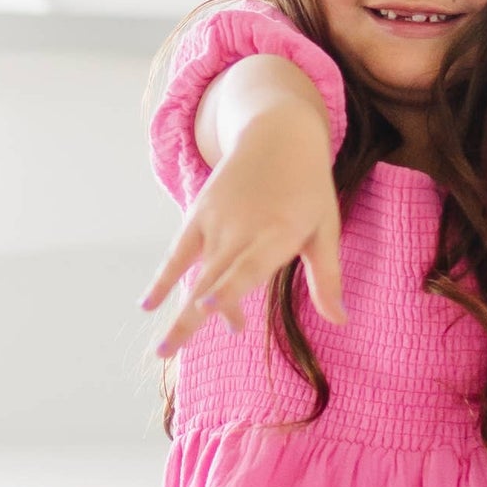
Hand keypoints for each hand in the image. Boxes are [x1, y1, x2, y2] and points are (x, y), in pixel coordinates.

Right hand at [136, 107, 344, 357]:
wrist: (278, 133)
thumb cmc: (308, 188)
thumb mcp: (325, 228)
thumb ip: (326, 277)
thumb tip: (340, 321)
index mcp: (278, 233)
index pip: (248, 266)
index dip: (228, 289)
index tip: (208, 308)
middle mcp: (242, 230)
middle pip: (212, 280)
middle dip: (190, 318)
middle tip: (167, 353)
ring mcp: (216, 222)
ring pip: (196, 275)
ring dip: (179, 313)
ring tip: (162, 350)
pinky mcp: (198, 214)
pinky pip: (177, 253)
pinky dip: (162, 278)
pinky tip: (146, 304)